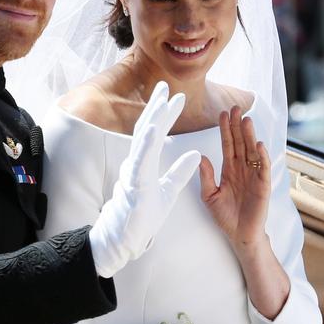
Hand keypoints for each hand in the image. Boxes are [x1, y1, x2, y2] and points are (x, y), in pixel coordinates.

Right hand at [89, 82, 201, 277]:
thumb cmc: (143, 216)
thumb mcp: (168, 191)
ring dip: (152, 119)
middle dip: (156, 107)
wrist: (127, 239)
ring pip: (143, 141)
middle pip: (146, 129)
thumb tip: (197, 154)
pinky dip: (147, 143)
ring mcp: (133, 173)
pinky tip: (153, 129)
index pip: (156, 134)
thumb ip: (180, 172)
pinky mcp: (134, 185)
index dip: (164, 114)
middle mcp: (136, 163)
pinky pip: (141, 161)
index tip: (176, 97)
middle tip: (164, 85)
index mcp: (145, 163)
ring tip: (162, 101)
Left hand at [199, 106, 270, 253]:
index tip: (221, 113)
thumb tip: (200, 156)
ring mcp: (253, 176)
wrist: (239, 235)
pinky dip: (262, 156)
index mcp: (229, 169)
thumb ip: (206, 176)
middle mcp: (242, 169)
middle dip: (237, 125)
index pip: (227, 144)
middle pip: (240, 143)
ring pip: (252, 151)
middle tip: (235, 107)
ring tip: (246, 120)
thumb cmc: (225, 216)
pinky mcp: (263, 186)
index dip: (225, 129)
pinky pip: (263, 168)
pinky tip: (258, 144)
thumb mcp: (209, 195)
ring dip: (250, 136)